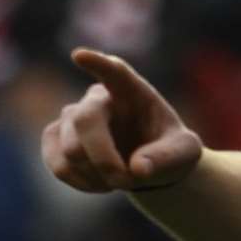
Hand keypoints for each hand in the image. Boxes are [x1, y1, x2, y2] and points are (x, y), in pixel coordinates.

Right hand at [41, 49, 202, 192]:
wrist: (149, 164)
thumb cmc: (169, 149)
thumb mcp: (185, 153)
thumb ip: (168, 157)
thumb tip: (138, 168)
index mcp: (133, 91)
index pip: (115, 72)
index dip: (98, 64)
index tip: (80, 56)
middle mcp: (98, 98)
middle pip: (85, 121)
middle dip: (104, 159)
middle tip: (126, 181)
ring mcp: (72, 116)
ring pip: (71, 150)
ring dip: (98, 176)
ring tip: (121, 180)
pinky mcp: (55, 138)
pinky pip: (58, 165)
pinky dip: (81, 183)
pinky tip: (100, 183)